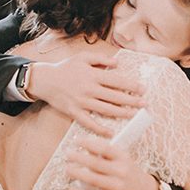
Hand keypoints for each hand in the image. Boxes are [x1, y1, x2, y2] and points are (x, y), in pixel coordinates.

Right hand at [28, 53, 144, 136]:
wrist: (45, 80)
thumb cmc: (65, 68)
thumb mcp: (83, 57)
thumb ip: (100, 58)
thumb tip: (117, 63)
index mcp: (93, 75)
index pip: (117, 81)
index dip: (131, 85)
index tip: (143, 89)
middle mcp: (89, 89)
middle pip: (115, 96)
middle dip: (131, 101)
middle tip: (145, 104)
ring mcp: (82, 102)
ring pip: (105, 109)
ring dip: (121, 113)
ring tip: (133, 115)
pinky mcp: (74, 112)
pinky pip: (89, 122)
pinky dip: (100, 128)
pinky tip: (111, 132)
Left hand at [65, 135, 159, 189]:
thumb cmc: (130, 173)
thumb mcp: (123, 160)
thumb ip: (106, 155)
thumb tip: (86, 148)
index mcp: (123, 158)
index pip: (104, 148)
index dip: (89, 143)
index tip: (76, 140)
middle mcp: (121, 171)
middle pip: (96, 163)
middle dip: (79, 157)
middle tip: (67, 154)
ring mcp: (117, 186)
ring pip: (93, 179)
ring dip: (77, 173)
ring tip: (67, 169)